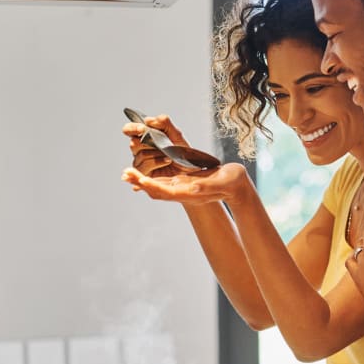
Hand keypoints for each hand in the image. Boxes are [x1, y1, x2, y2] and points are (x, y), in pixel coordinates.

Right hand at [121, 113, 188, 177]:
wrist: (190, 169)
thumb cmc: (181, 153)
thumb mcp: (176, 135)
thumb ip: (164, 123)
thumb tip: (148, 120)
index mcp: (144, 137)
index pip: (129, 130)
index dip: (132, 128)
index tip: (142, 128)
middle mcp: (139, 150)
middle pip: (134, 143)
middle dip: (150, 142)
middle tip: (162, 143)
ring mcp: (140, 162)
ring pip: (142, 154)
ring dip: (158, 153)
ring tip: (169, 154)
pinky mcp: (143, 174)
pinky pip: (146, 164)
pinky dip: (159, 161)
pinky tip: (167, 161)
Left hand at [122, 162, 250, 206]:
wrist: (238, 187)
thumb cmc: (233, 184)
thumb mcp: (223, 182)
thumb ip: (208, 186)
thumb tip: (193, 186)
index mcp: (190, 193)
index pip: (165, 191)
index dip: (150, 185)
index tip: (137, 178)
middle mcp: (183, 192)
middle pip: (156, 190)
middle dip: (140, 182)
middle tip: (125, 173)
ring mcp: (182, 188)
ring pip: (157, 185)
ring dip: (142, 180)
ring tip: (127, 173)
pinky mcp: (184, 182)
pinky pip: (163, 181)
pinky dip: (151, 176)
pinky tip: (143, 170)